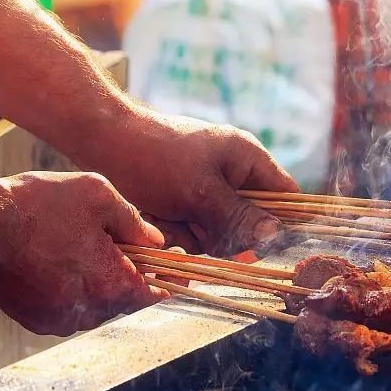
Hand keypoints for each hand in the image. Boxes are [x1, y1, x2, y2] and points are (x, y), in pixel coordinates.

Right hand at [0, 171, 167, 335]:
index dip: (170, 280)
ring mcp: (61, 320)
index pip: (157, 295)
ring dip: (101, 280)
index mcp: (110, 284)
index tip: (176, 267)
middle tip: (126, 244)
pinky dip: (76, 287)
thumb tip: (157, 241)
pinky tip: (62, 259)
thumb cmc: (36, 207)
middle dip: (132, 274)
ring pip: (99, 303)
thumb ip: (133, 221)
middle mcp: (89, 312)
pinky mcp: (39, 321)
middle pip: (128, 299)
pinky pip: (72, 307)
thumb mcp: (96, 195)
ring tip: (86, 246)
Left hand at [98, 108, 299, 256]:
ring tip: (167, 218)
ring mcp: (210, 193)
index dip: (285, 223)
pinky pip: (194, 235)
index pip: (287, 197)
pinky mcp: (186, 206)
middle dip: (224, 234)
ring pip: (220, 235)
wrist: (103, 143)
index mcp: (249, 160)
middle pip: (251, 225)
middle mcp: (234, 177)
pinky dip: (176, 234)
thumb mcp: (200, 191)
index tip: (266, 247)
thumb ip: (238, 217)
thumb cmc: (156, 158)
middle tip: (196, 225)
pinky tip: (156, 221)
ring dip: (194, 236)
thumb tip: (277, 236)